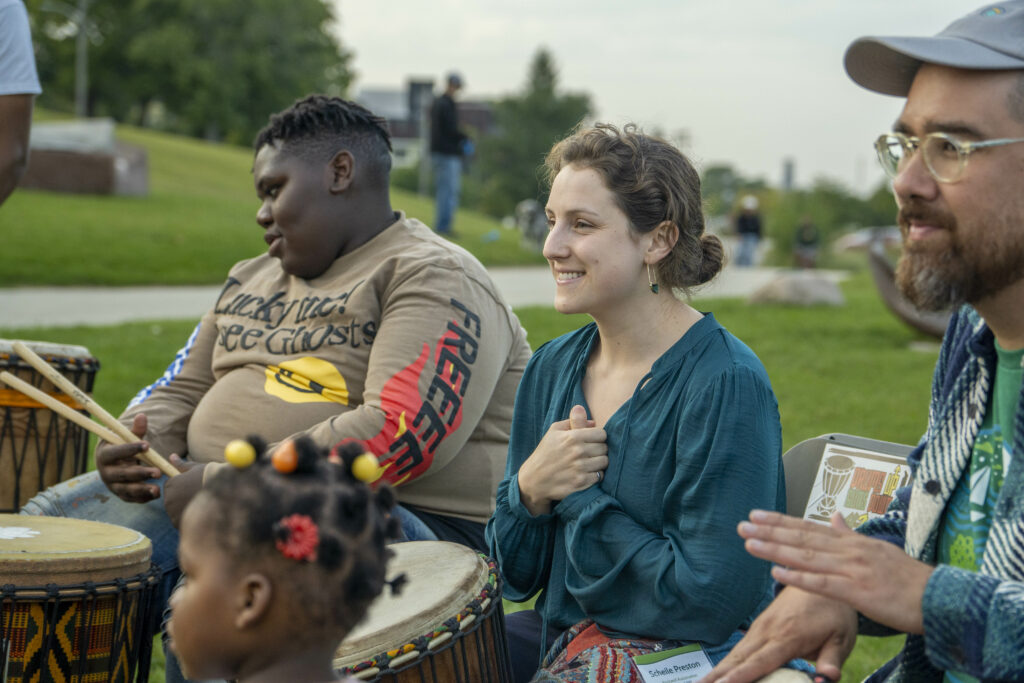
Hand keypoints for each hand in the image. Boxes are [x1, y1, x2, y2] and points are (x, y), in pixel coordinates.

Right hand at [95, 413, 161, 502]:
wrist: (114, 464)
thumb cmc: (122, 447)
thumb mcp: (126, 438)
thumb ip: (135, 430)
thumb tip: (142, 416)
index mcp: (105, 455)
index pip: (116, 452)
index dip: (130, 449)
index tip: (147, 445)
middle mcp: (106, 473)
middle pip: (123, 474)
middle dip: (141, 473)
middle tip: (158, 472)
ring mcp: (113, 486)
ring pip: (127, 489)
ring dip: (142, 490)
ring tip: (157, 489)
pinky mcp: (121, 495)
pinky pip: (132, 499)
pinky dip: (144, 498)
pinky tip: (156, 494)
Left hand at [164, 454, 205, 527]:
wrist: (223, 491)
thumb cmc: (209, 477)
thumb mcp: (195, 468)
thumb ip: (181, 465)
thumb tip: (172, 456)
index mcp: (170, 485)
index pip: (171, 487)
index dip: (183, 487)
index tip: (194, 487)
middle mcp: (167, 499)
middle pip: (172, 501)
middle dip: (182, 499)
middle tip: (198, 496)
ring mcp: (172, 512)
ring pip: (176, 512)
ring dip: (185, 509)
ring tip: (201, 504)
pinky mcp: (178, 523)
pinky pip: (180, 522)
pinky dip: (188, 519)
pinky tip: (200, 514)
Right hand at [517, 405, 606, 514]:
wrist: (534, 480)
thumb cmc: (545, 453)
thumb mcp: (554, 432)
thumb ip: (573, 421)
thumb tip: (593, 421)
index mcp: (572, 437)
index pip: (602, 434)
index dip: (598, 437)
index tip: (591, 441)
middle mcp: (578, 452)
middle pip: (604, 448)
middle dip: (599, 450)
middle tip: (589, 453)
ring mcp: (580, 468)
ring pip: (604, 462)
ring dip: (598, 463)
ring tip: (588, 463)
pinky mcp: (581, 483)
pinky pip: (600, 476)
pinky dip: (595, 475)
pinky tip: (585, 473)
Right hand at [700, 586, 856, 682]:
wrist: (819, 576)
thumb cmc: (834, 612)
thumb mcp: (842, 637)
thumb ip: (832, 660)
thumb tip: (826, 680)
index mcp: (789, 636)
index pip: (760, 661)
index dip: (740, 676)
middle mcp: (768, 631)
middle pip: (738, 658)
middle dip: (717, 675)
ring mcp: (761, 627)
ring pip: (735, 653)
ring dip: (716, 670)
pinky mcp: (760, 626)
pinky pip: (740, 648)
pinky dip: (726, 662)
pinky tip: (716, 674)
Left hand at [739, 510, 932, 634]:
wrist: (940, 598)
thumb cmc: (908, 579)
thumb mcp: (878, 550)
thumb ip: (851, 535)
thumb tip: (835, 515)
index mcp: (853, 542)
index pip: (810, 528)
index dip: (781, 521)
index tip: (757, 515)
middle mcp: (850, 551)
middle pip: (803, 539)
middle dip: (770, 531)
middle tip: (742, 525)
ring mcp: (853, 570)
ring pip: (807, 558)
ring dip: (776, 550)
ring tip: (749, 544)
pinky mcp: (859, 592)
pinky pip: (823, 584)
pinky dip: (798, 579)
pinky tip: (776, 574)